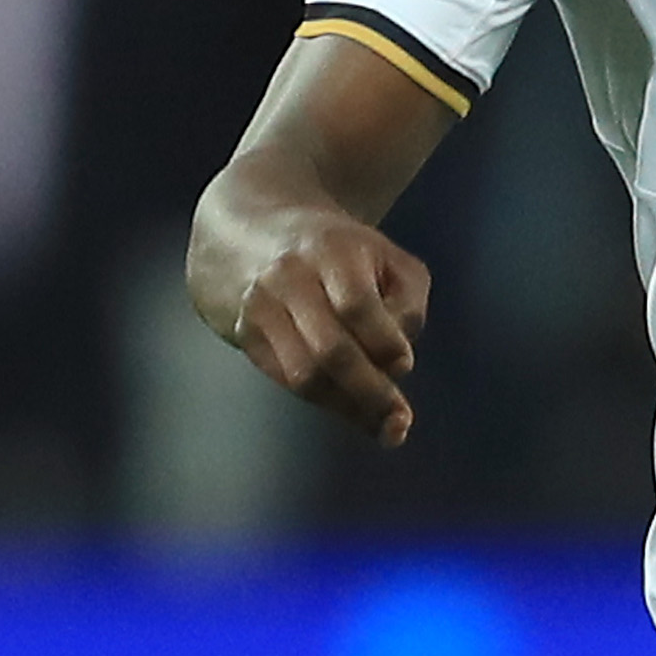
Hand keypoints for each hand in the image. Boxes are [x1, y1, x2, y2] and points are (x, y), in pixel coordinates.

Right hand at [193, 193, 432, 446]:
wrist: (250, 228)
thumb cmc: (340, 251)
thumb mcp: (389, 258)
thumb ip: (408, 305)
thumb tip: (396, 365)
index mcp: (330, 251)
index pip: (358, 306)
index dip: (386, 342)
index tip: (404, 363)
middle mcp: (288, 278)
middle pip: (330, 349)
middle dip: (370, 391)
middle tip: (400, 423)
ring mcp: (261, 307)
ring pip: (304, 375)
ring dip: (348, 407)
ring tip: (385, 428)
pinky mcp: (246, 334)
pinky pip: (287, 380)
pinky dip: (325, 401)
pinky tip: (353, 411)